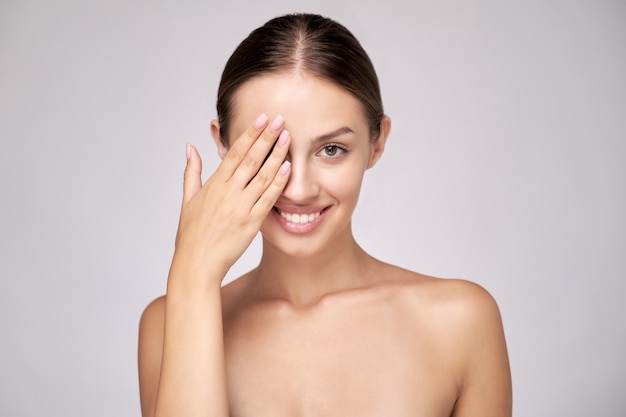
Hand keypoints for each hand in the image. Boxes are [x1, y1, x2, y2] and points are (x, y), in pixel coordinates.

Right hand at [173, 114, 290, 279]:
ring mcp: (240, 207)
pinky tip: (288, 168)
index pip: (234, 152)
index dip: (249, 134)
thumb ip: (191, 172)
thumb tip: (190, 147)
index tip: (261, 118)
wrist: (196, 264)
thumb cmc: (191, 235)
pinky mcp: (251, 222)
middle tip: (279, 119)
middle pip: (250, 158)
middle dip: (266, 137)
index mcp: (213, 185)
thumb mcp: (187, 200)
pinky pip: (267, 199)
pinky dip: (278, 182)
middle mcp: (227, 192)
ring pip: (261, 175)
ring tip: (288, 137)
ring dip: (276, 155)